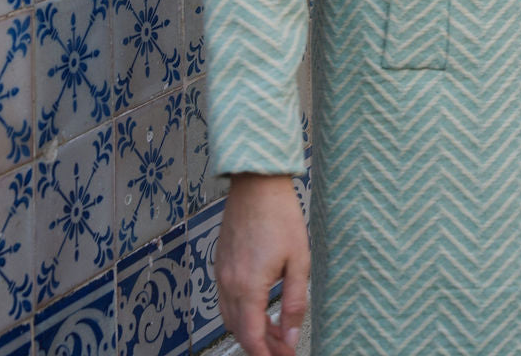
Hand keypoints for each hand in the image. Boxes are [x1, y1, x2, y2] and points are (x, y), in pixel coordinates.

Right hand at [215, 173, 308, 355]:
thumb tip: (289, 336)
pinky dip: (241, 311)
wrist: (257, 182)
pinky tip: (259, 307)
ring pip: (230, 316)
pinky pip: (226, 298)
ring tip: (275, 331)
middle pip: (239, 330)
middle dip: (261, 345)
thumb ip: (294, 303)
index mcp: (248, 287)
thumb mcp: (298, 261)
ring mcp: (221, 272)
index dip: (266, 355)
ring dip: (250, 329)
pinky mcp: (221, 262)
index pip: (251, 337)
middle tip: (283, 347)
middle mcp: (229, 283)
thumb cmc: (280, 216)